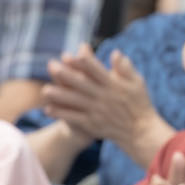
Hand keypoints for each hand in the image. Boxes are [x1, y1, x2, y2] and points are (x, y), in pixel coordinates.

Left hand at [43, 50, 167, 160]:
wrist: (140, 131)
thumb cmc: (139, 103)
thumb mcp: (137, 82)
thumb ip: (125, 68)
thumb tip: (114, 53)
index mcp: (113, 84)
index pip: (96, 70)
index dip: (82, 62)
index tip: (69, 55)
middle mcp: (103, 96)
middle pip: (82, 84)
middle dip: (66, 74)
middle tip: (50, 65)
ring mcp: (97, 111)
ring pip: (75, 101)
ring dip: (59, 95)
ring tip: (45, 90)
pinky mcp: (92, 124)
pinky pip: (74, 118)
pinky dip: (61, 114)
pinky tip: (48, 109)